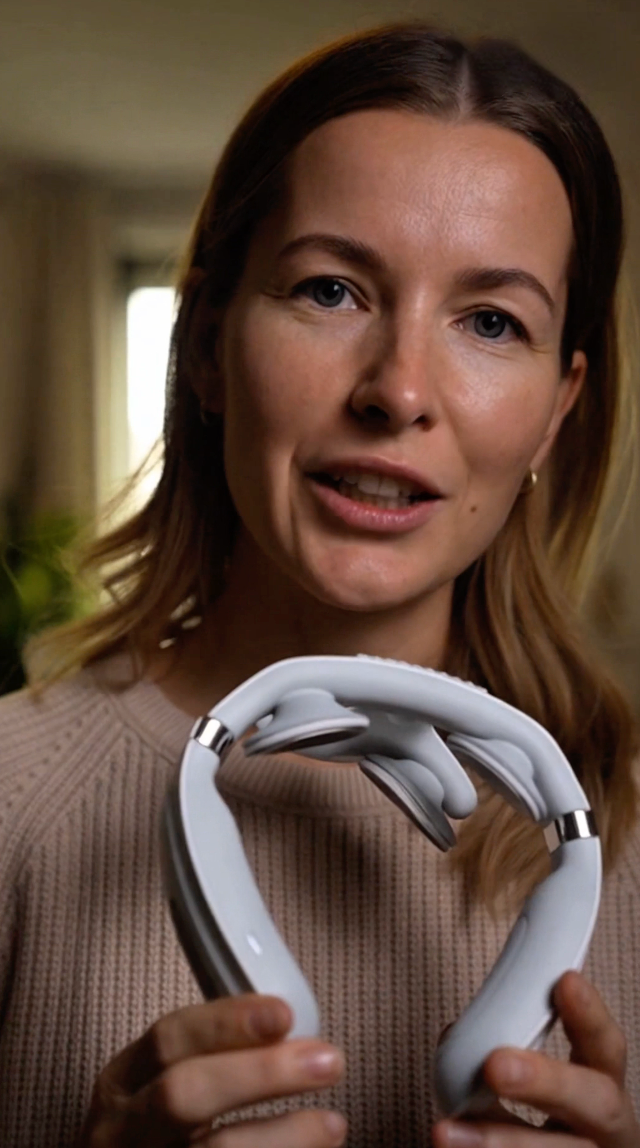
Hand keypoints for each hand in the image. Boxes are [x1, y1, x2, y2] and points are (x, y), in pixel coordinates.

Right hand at [80, 993, 346, 1146]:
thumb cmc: (160, 1136)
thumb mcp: (161, 1090)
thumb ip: (212, 1062)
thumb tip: (295, 1040)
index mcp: (124, 1082)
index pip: (169, 1038)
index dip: (227, 1023)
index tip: (285, 1013)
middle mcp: (122, 1130)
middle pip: (184, 1094)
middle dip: (260, 1073)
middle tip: (327, 1062)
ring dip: (282, 1135)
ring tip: (332, 1124)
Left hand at [432, 971, 638, 1146]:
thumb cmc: (547, 1131)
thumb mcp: (540, 1095)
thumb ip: (510, 1062)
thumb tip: (458, 1037)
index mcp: (602, 1094)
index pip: (606, 1049)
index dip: (590, 1017)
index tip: (565, 982)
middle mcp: (605, 1134)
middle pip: (596, 1104)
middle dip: (546, 1082)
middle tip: (496, 1065)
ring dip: (498, 1142)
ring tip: (445, 1133)